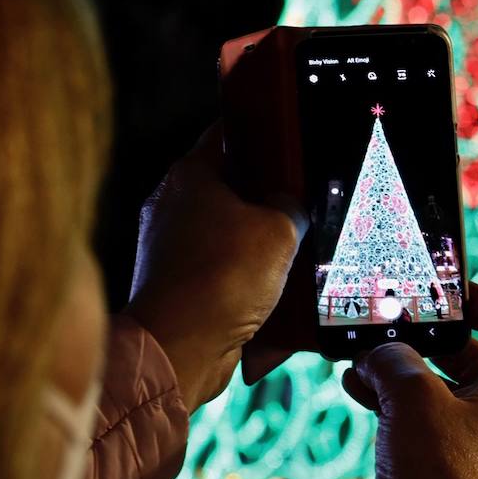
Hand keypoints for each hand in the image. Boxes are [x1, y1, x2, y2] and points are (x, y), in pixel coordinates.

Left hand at [126, 125, 306, 411]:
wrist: (179, 347)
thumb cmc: (224, 276)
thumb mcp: (281, 228)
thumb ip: (293, 204)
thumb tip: (292, 205)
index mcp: (190, 174)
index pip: (229, 133)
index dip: (263, 131)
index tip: (291, 135)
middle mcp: (172, 203)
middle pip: (231, 183)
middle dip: (270, 192)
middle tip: (307, 195)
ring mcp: (170, 244)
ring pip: (229, 227)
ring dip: (260, 237)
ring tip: (299, 242)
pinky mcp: (177, 281)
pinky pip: (221, 264)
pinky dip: (246, 271)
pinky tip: (276, 281)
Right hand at [342, 284, 477, 478]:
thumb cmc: (437, 471)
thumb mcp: (412, 396)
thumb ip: (395, 359)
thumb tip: (379, 354)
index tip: (457, 293)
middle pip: (474, 359)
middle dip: (431, 340)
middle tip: (398, 324)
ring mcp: (474, 446)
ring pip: (441, 391)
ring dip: (403, 371)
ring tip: (363, 358)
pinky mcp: (445, 468)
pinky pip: (422, 422)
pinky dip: (393, 403)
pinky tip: (356, 389)